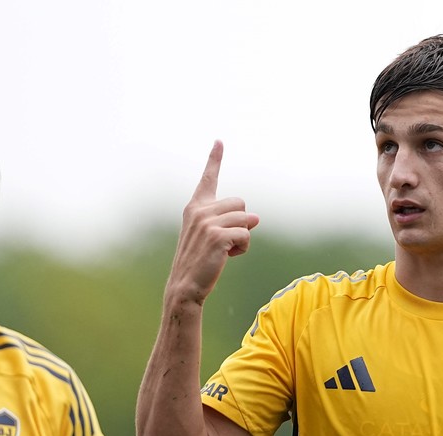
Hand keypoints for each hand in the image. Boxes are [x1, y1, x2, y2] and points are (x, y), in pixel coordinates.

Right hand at [168, 141, 259, 304]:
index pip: (208, 179)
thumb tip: (256, 218)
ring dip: (242, 237)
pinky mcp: (216, 236)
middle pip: (240, 203)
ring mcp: (206, 223)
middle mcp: (199, 211)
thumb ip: (233, 222)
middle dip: (240, 223)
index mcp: (195, 207)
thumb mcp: (215, 237)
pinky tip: (229, 257)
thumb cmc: (201, 262)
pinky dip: (243, 248)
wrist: (186, 286)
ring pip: (245, 220)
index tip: (219, 141)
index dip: (214, 159)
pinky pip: (246, 235)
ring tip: (225, 251)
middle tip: (225, 242)